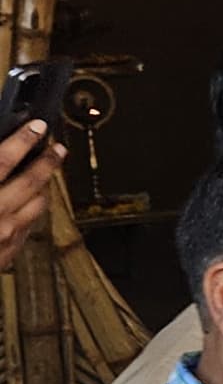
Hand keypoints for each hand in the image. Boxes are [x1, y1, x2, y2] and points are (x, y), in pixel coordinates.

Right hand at [0, 120, 58, 278]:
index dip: (23, 140)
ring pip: (36, 206)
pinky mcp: (4, 256)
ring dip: (43, 188)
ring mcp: (2, 238)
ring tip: (46, 177)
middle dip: (47, 162)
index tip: (37, 127)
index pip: (4, 160)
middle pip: (31, 181)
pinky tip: (27, 208)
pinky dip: (30, 214)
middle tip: (57, 149)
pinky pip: (27, 229)